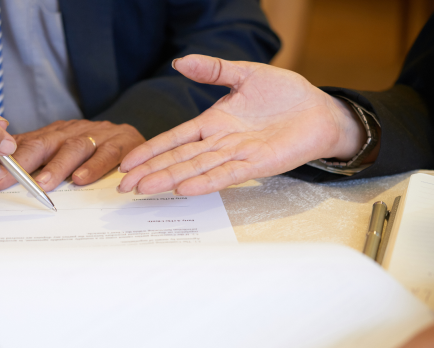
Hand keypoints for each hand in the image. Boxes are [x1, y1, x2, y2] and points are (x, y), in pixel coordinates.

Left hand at [0, 119, 144, 191]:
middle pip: (46, 142)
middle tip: (9, 178)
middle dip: (25, 160)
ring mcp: (99, 135)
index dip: (9, 160)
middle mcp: (75, 131)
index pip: (29, 142)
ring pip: (74, 147)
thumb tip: (1, 171)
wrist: (135, 138)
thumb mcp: (64, 151)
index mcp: (57, 133)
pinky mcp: (122, 142)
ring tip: (43, 183)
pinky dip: (94, 167)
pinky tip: (82, 179)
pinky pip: (107, 154)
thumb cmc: (95, 150)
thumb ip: (38, 157)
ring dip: (57, 166)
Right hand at [117, 55, 377, 195]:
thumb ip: (213, 70)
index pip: (174, 139)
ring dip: (169, 179)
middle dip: (151, 171)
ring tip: (144, 189)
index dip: (151, 150)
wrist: (321, 111)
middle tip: (124, 186)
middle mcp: (219, 142)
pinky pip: (226, 174)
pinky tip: (183, 189)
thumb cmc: (285, 95)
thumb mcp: (246, 75)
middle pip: (178, 158)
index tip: (128, 163)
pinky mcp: (257, 164)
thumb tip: (179, 61)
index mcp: (213, 123)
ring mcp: (236, 155)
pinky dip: (205, 182)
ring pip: (196, 168)